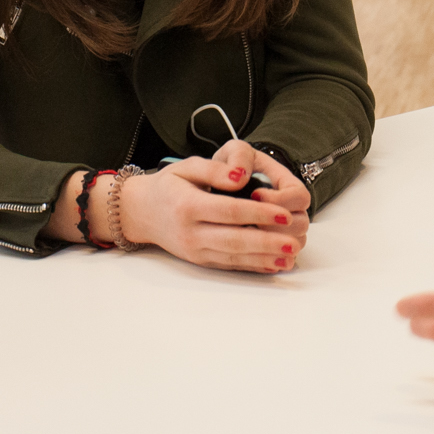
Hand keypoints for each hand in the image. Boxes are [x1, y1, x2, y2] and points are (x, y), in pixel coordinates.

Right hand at [118, 141, 305, 272]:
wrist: (140, 212)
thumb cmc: (167, 186)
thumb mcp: (186, 167)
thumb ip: (214, 168)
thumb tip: (240, 176)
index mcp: (188, 205)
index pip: (229, 211)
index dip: (259, 213)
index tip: (284, 213)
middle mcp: (191, 232)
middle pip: (234, 239)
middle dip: (267, 242)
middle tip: (293, 241)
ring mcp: (195, 250)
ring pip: (234, 256)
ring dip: (264, 258)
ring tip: (290, 256)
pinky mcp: (200, 261)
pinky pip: (230, 265)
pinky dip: (253, 266)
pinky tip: (273, 264)